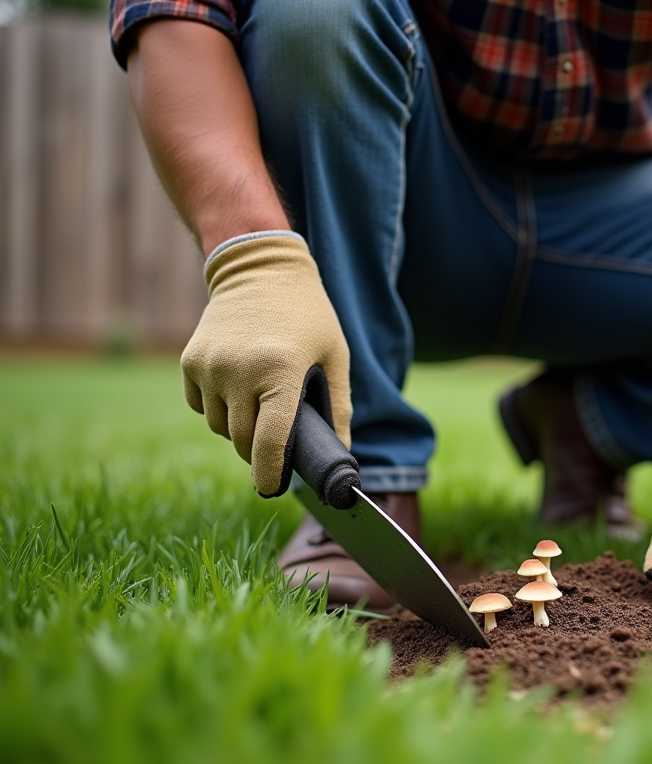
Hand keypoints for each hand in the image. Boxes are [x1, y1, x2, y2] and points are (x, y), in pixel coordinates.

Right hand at [181, 233, 351, 496]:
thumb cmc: (308, 315)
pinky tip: (238, 385)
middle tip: (276, 441)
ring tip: (260, 403)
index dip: (270, 473)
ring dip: (239, 427)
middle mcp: (238, 371)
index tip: (272, 489)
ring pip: (220, 426)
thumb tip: (343, 454)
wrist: (260, 268)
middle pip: (242, 440)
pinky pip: (201, 405)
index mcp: (279, 372)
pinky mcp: (190, 361)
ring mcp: (209, 366)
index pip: (269, 442)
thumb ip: (337, 407)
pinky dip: (218, 407)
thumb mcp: (336, 356)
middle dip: (258, 450)